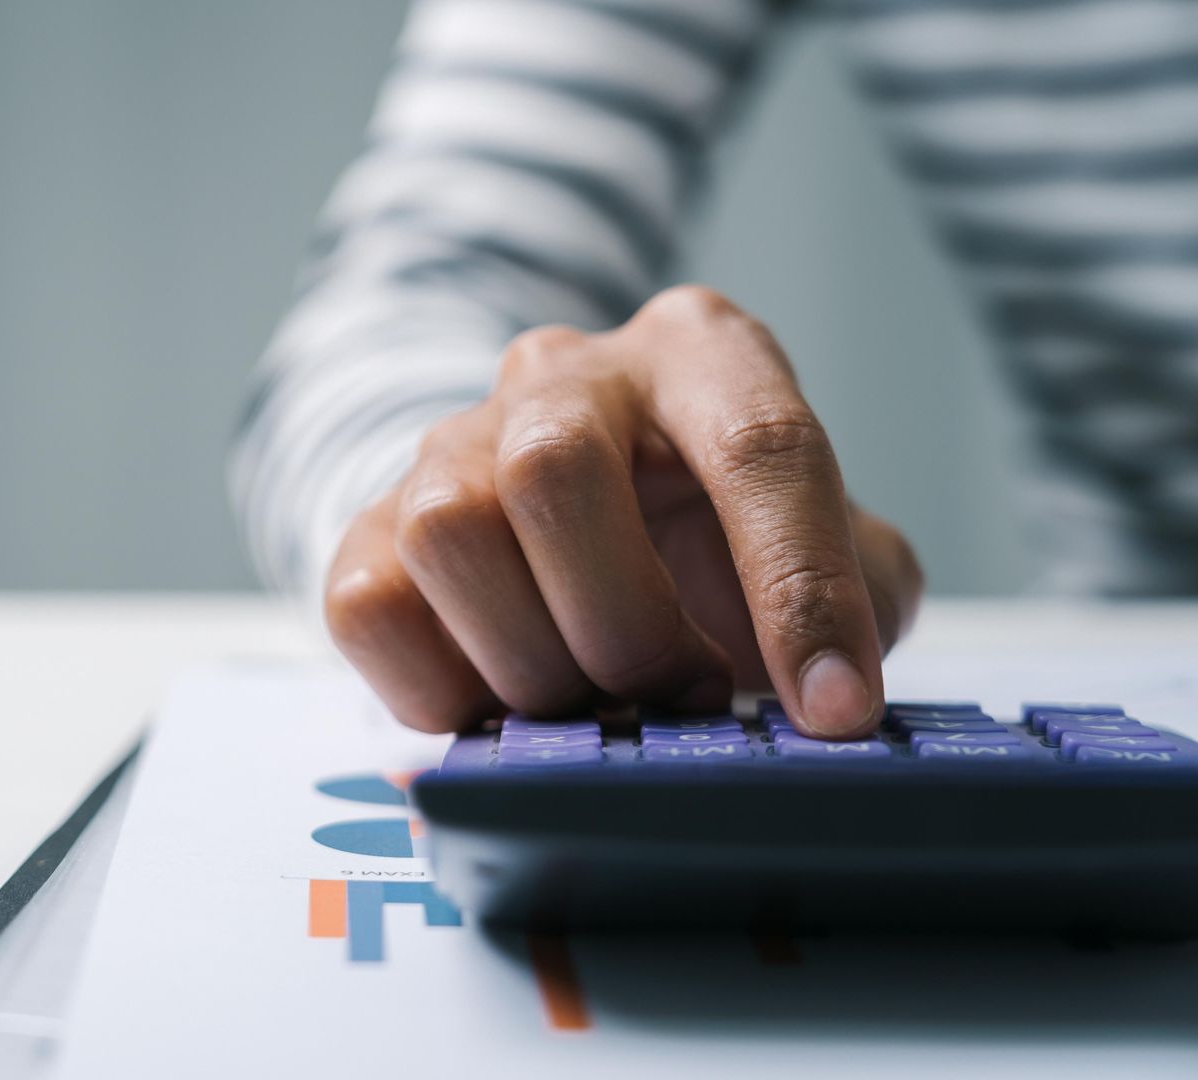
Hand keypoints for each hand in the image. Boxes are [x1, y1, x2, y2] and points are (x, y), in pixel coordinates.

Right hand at [323, 285, 922, 739]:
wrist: (570, 521)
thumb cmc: (715, 543)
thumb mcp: (826, 547)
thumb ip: (853, 599)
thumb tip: (826, 707)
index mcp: (696, 353)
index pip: (757, 443)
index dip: (800, 587)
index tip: (832, 711)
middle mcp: (562, 373)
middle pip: (553, 471)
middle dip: (625, 624)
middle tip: (677, 696)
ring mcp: (449, 442)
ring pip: (446, 530)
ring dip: (530, 661)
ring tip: (593, 705)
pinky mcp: (368, 525)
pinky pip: (366, 605)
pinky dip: (438, 688)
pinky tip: (504, 707)